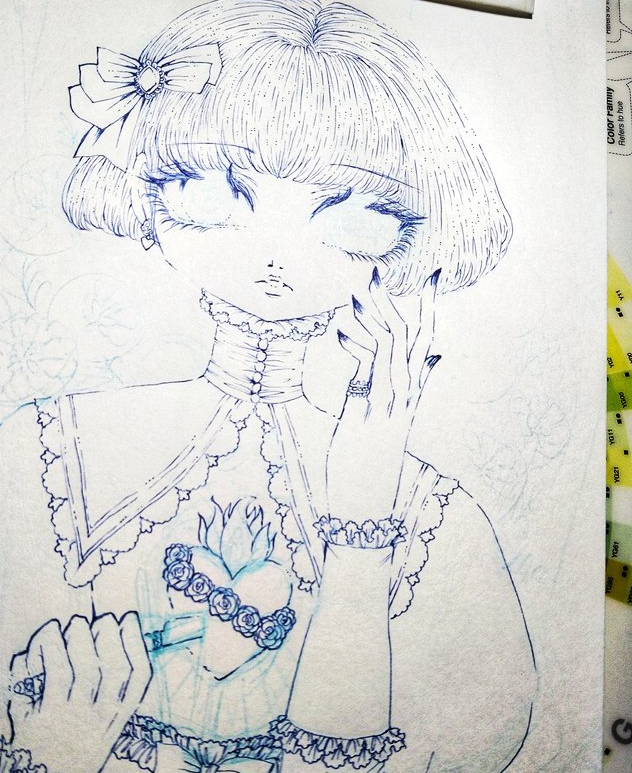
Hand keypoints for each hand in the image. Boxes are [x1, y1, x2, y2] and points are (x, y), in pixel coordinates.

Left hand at [8, 613, 150, 772]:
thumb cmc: (69, 754)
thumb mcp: (98, 728)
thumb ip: (104, 693)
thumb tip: (95, 641)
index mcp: (117, 719)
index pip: (138, 678)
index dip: (136, 643)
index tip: (128, 619)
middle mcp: (99, 719)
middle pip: (113, 669)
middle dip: (108, 635)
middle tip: (99, 619)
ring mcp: (72, 719)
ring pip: (84, 669)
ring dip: (80, 638)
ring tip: (73, 624)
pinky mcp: (44, 720)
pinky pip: (52, 675)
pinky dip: (49, 649)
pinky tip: (45, 637)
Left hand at [324, 267, 440, 521]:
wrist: (365, 501)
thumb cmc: (369, 460)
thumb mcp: (388, 416)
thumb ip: (408, 383)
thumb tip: (430, 358)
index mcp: (410, 389)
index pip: (426, 338)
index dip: (430, 305)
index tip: (432, 274)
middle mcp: (407, 392)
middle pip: (411, 333)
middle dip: (395, 300)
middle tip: (376, 271)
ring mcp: (393, 400)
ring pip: (393, 345)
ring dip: (373, 316)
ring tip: (354, 295)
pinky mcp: (374, 410)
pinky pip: (372, 366)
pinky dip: (358, 344)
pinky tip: (339, 331)